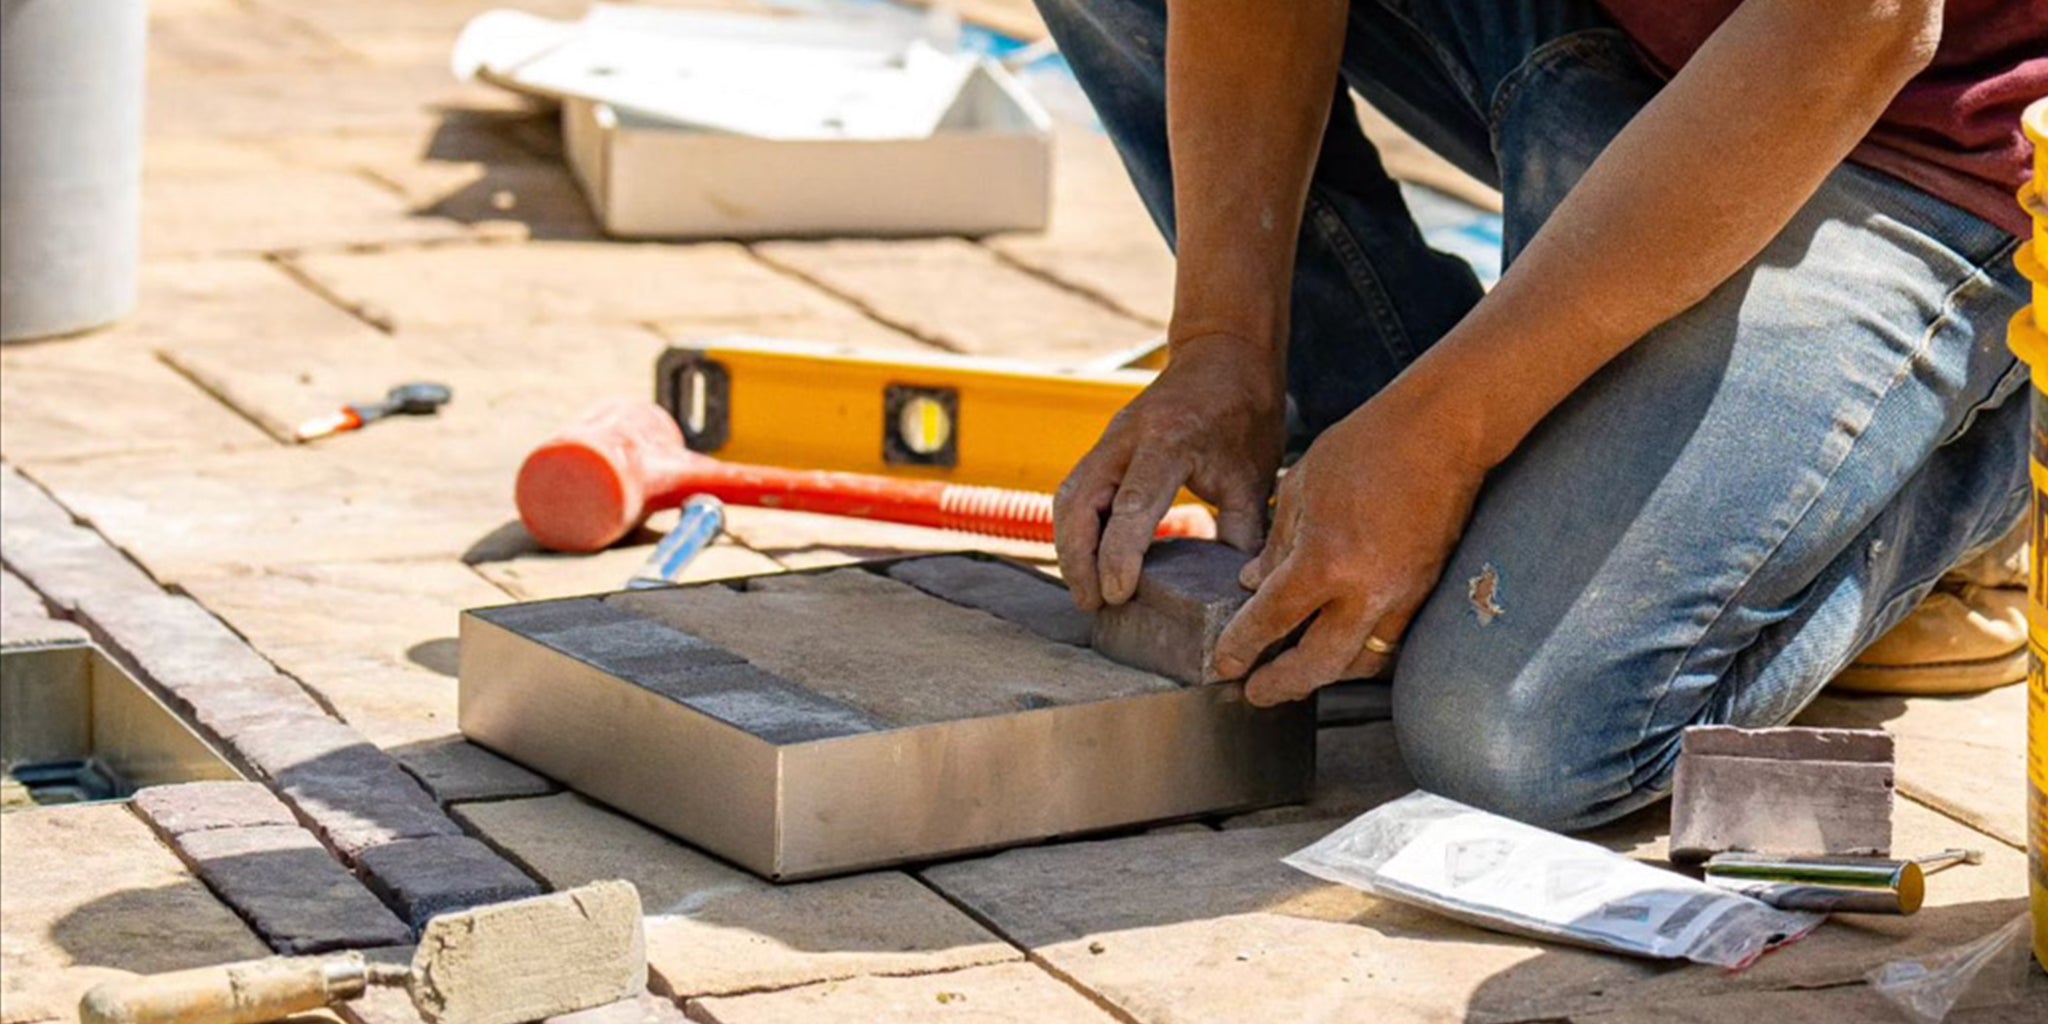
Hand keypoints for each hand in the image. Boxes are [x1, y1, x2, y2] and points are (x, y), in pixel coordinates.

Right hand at [1054, 332, 1285, 609]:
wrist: (1225, 354)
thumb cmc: (1244, 414)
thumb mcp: (1253, 475)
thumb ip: (1241, 533)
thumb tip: (1238, 592)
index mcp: (1169, 441)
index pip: (1132, 504)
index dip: (1119, 553)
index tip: (1118, 594)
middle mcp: (1127, 437)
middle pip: (1080, 501)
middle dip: (1078, 558)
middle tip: (1091, 604)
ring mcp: (1109, 439)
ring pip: (1069, 496)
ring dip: (1069, 546)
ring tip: (1085, 592)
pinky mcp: (1104, 445)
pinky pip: (1076, 490)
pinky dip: (1075, 528)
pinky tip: (1086, 560)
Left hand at [1214, 382, 1486, 705]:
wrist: (1445, 430)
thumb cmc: (1370, 444)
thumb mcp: (1300, 485)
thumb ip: (1276, 543)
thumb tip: (1253, 584)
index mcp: (1325, 559)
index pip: (1271, 620)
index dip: (1241, 647)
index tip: (1224, 663)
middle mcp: (1367, 589)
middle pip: (1318, 665)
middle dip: (1281, 686)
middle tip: (1254, 693)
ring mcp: (1404, 594)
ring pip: (1361, 663)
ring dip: (1324, 676)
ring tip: (1295, 675)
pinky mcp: (1428, 591)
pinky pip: (1391, 642)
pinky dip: (1362, 654)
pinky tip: (1341, 649)